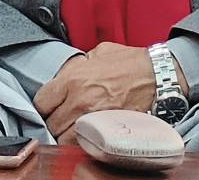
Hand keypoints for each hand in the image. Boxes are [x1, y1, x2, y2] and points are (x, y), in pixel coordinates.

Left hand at [33, 42, 155, 138]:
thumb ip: (76, 66)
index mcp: (73, 79)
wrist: (157, 75)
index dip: (44, 106)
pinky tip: (86, 134)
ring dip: (65, 134)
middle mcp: (79, 101)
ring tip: (73, 128)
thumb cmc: (129, 62)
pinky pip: (83, 144)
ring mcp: (93, 118)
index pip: (41, 102)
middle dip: (54, 121)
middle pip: (51, 123)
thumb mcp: (97, 53)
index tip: (50, 106)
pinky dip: (81, 142)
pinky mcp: (106, 131)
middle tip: (62, 117)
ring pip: (63, 138)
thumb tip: (63, 75)